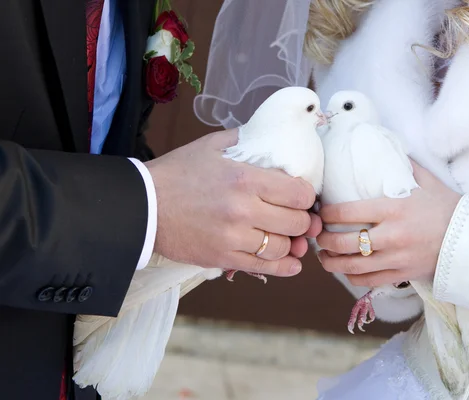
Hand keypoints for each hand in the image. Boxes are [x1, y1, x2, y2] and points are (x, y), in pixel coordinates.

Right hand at [145, 129, 319, 276]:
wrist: (142, 205)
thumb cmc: (178, 173)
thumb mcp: (212, 146)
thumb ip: (246, 139)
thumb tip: (274, 136)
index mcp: (244, 179)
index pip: (300, 194)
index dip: (306, 195)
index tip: (301, 195)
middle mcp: (242, 211)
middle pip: (296, 223)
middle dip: (302, 219)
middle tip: (297, 216)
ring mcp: (233, 239)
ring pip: (283, 248)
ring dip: (291, 242)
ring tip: (288, 235)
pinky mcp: (222, 259)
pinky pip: (264, 268)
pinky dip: (283, 267)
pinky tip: (291, 262)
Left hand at [316, 161, 460, 286]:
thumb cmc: (446, 206)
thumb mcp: (424, 180)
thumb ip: (400, 164)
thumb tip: (381, 143)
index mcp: (393, 208)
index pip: (347, 212)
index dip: (326, 214)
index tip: (320, 213)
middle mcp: (392, 235)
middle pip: (344, 243)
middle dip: (324, 240)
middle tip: (318, 235)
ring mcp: (397, 258)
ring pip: (352, 266)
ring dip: (331, 263)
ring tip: (323, 257)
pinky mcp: (403, 274)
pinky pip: (369, 281)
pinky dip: (352, 277)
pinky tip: (345, 270)